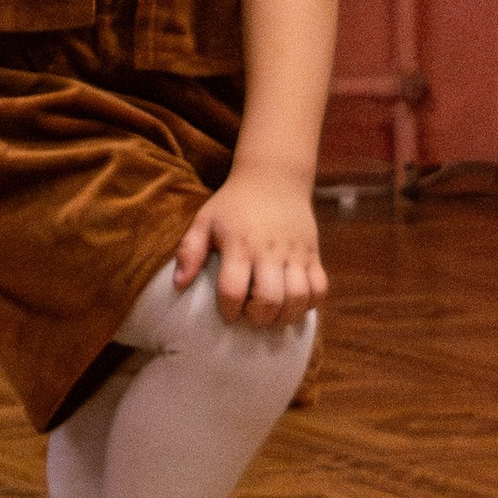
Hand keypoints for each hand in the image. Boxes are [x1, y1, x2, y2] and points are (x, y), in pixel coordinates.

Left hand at [174, 174, 328, 328]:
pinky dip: (310, 305)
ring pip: (299, 298)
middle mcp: (269, 250)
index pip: (233, 290)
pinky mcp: (313, 254)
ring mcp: (295, 253)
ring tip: (272, 313)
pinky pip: (320, 289)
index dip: (229, 311)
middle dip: (258, 318)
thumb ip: (189, 252)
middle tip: (250, 315)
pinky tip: (293, 303)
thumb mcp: (204, 220)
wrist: (274, 178)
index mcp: (239, 243)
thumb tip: (178, 286)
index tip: (227, 315)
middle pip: (270, 300)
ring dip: (285, 316)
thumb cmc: (233, 204)